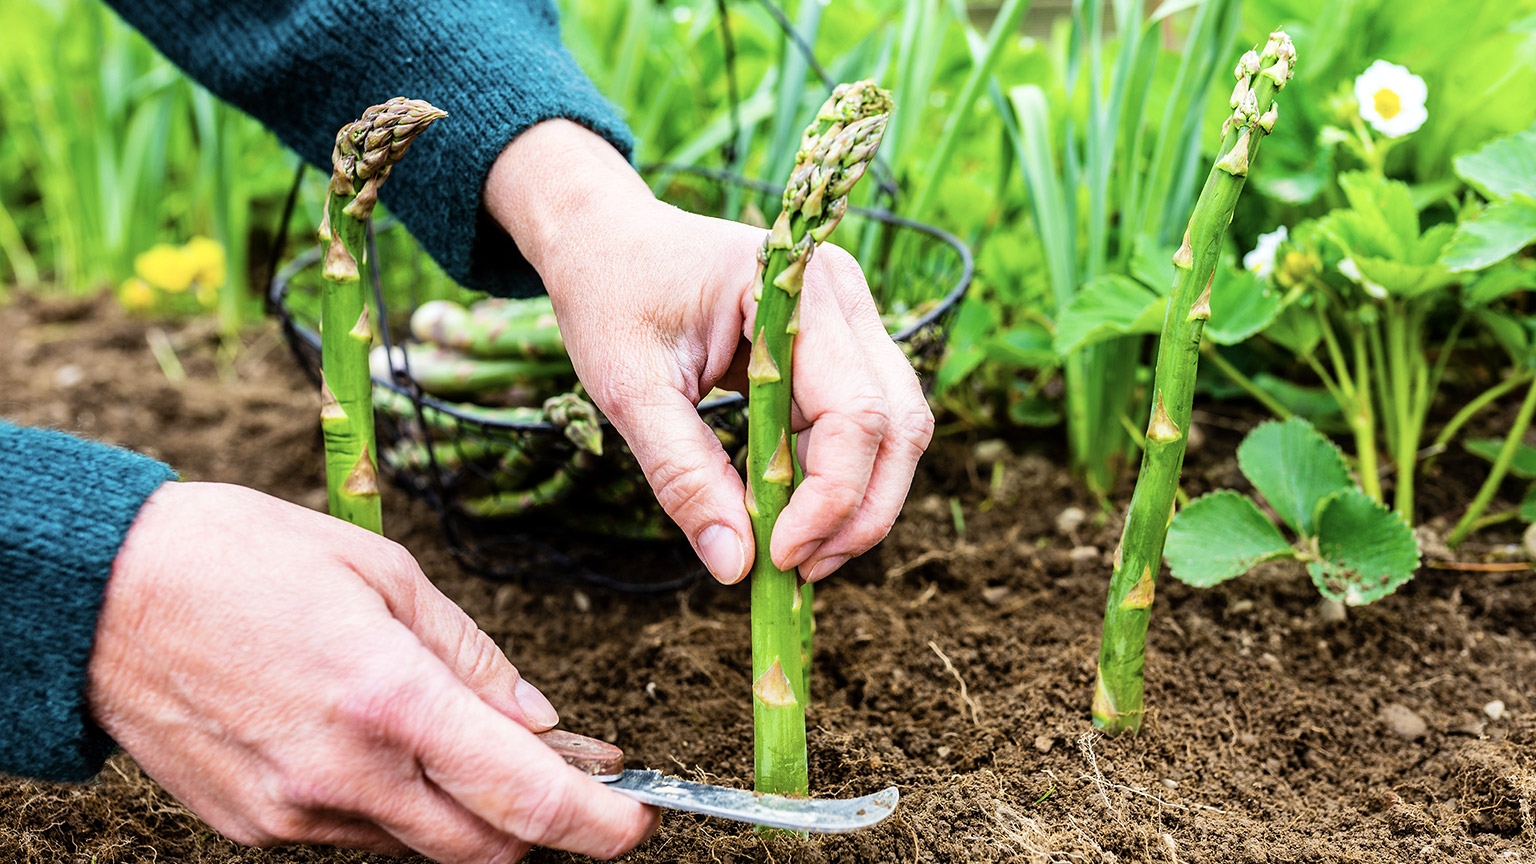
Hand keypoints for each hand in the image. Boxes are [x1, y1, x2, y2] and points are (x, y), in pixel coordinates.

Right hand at [87, 481, 656, 862]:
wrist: (102, 596)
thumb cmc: (245, 559)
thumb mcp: (384, 575)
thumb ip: (471, 657)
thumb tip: (538, 720)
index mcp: (390, 699)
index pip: (524, 795)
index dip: (596, 821)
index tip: (634, 818)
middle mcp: (347, 774)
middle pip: (486, 846)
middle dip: (541, 824)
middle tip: (570, 777)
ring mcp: (297, 812)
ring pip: (422, 844)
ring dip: (465, 810)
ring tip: (469, 744)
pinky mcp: (256, 827)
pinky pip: (358, 834)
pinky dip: (396, 804)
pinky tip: (384, 746)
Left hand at [486, 121, 933, 584]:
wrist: (607, 239)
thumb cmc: (612, 295)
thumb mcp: (629, 388)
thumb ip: (683, 475)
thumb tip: (735, 566)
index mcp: (796, 288)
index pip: (854, 412)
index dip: (830, 498)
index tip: (780, 558)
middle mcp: (844, 297)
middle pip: (898, 424)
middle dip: (860, 512)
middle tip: (799, 571)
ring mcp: (850, 321)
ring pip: (895, 430)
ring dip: (859, 502)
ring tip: (798, 554)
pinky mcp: (840, 349)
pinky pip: (864, 425)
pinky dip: (838, 480)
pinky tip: (792, 517)